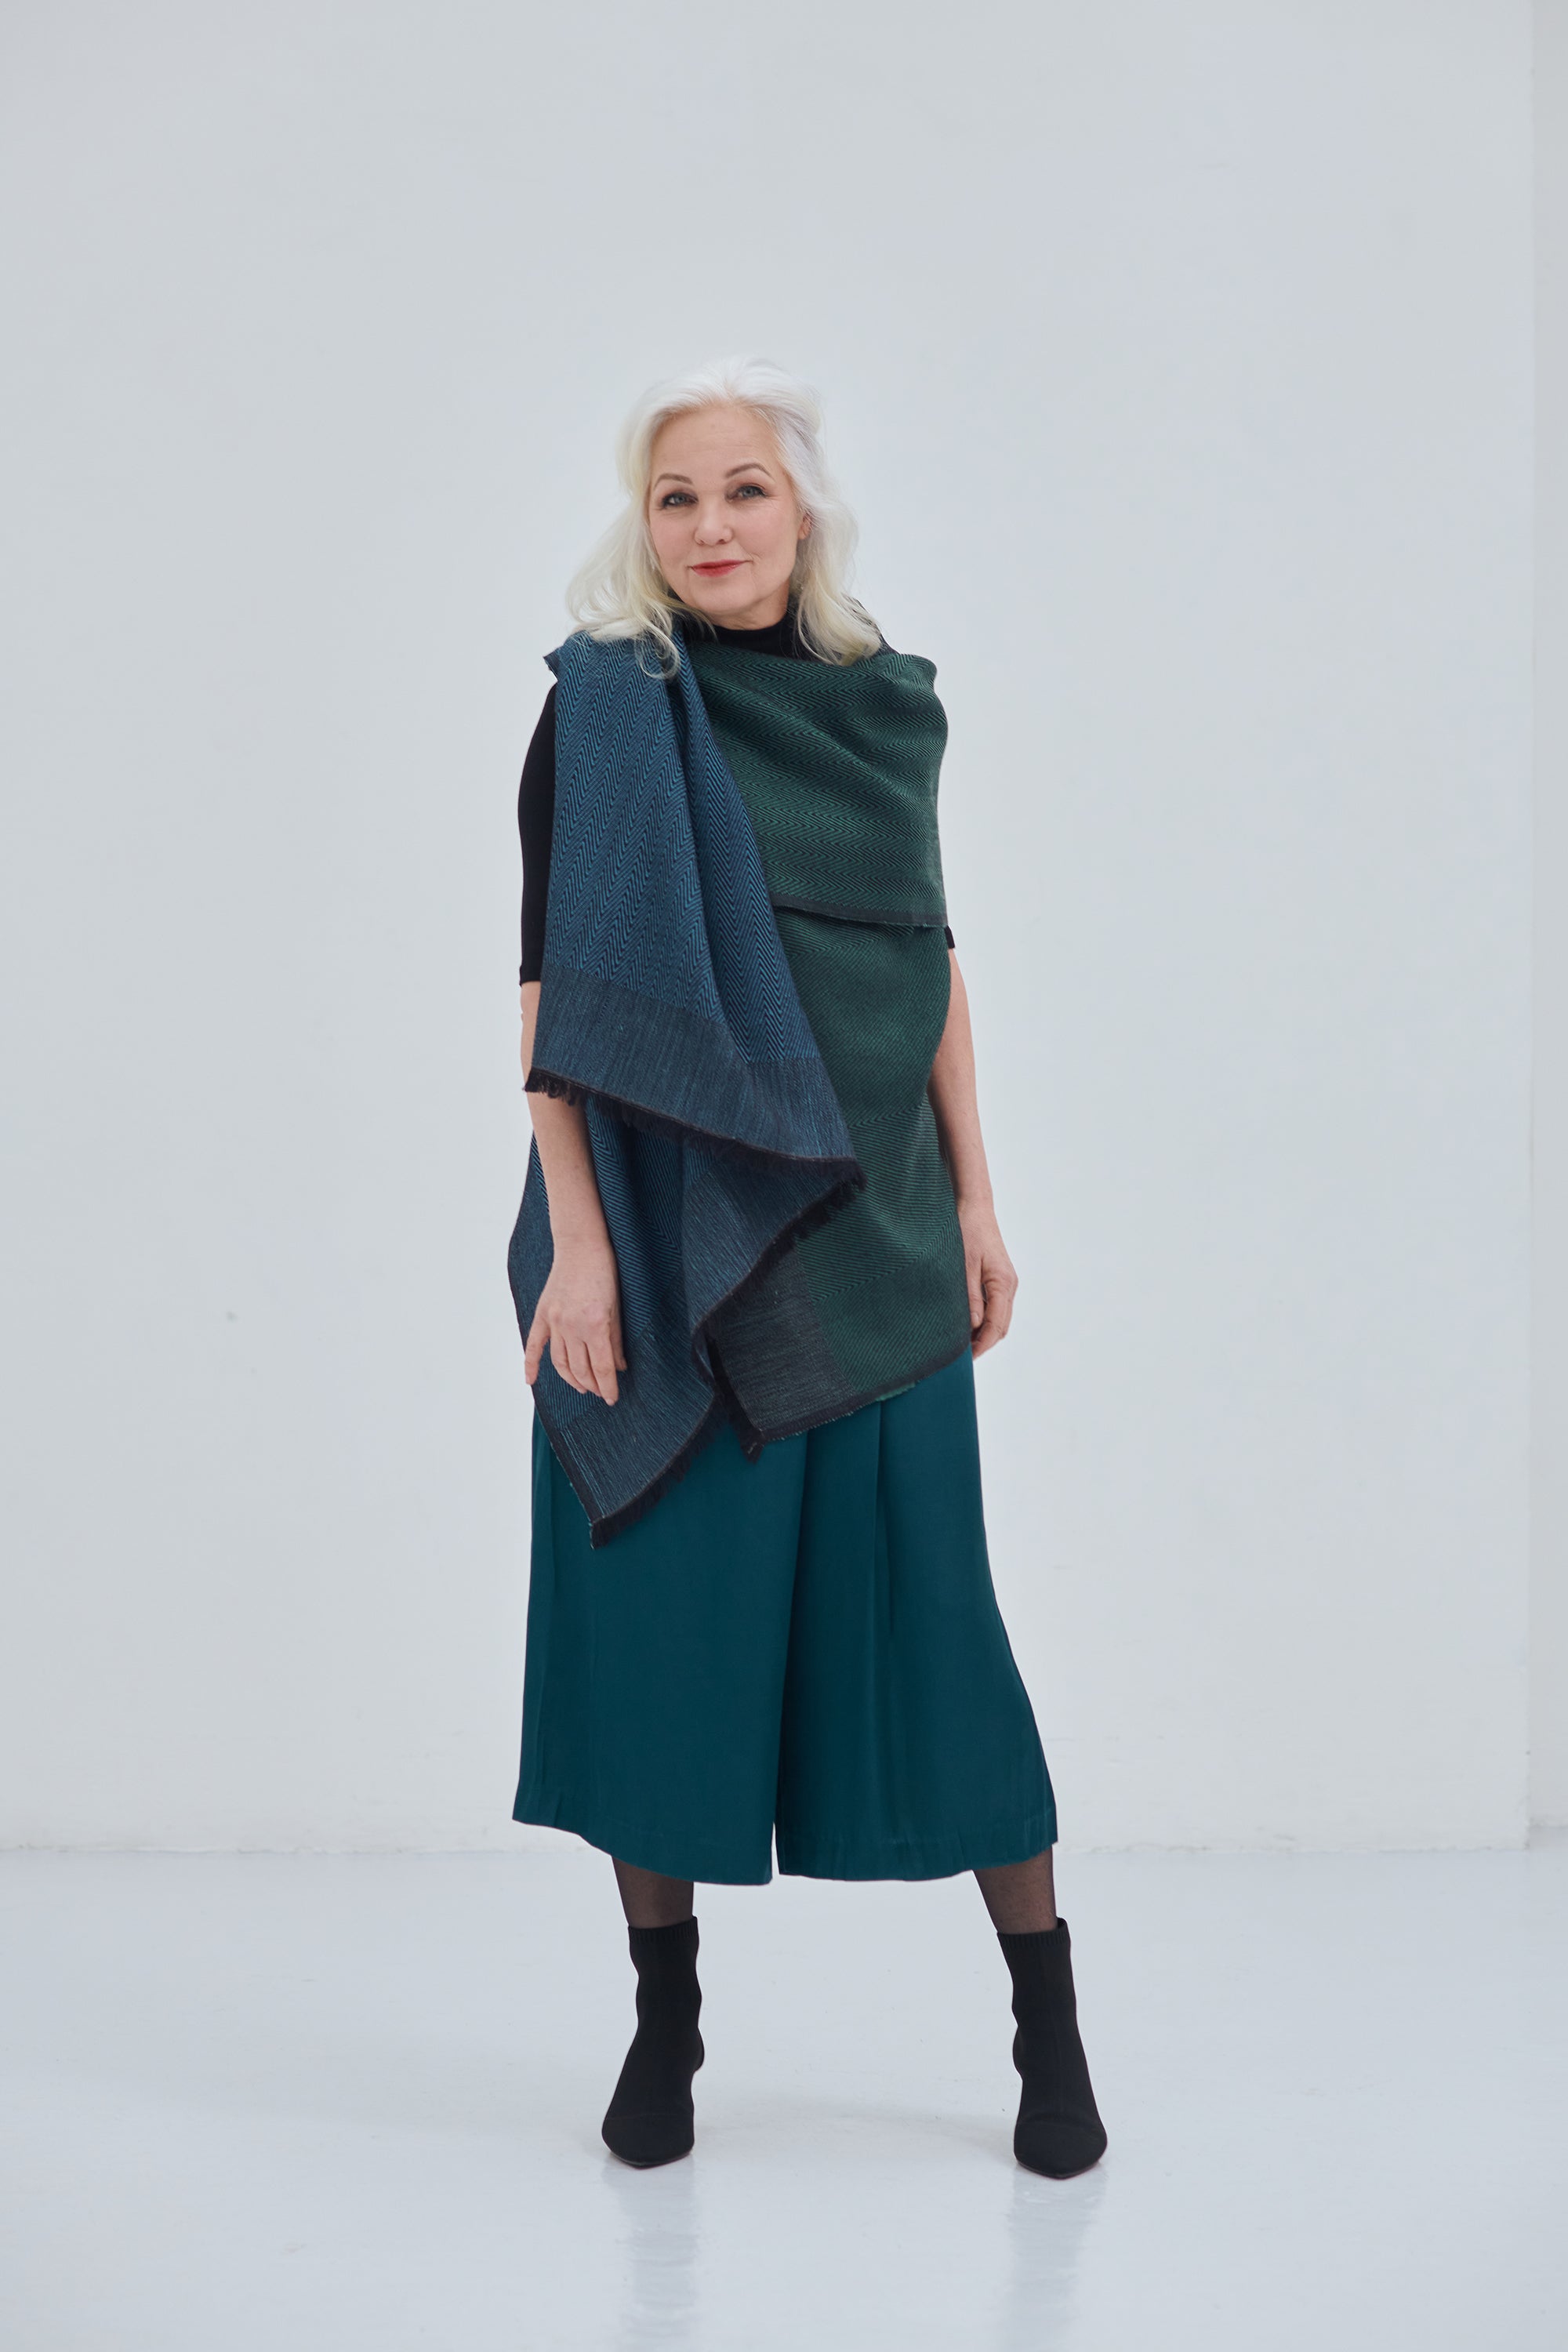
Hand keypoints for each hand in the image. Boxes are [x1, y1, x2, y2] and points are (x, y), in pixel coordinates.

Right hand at [524, 1234, 626, 1403]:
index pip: (602, 1367)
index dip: (608, 1386)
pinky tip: (531, 1380)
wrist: (581, 1247)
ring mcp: (555, 1321)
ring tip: (582, 1387)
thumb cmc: (605, 1273)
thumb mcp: (616, 1308)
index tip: (612, 1398)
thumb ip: (616, 1340)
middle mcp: (572, 1326)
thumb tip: (619, 1367)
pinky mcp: (543, 1314)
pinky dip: (531, 1364)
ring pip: (560, 1361)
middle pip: (581, 1368)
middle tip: (600, 1392)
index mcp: (595, 1324)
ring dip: (572, 1379)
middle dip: (592, 1385)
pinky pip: (534, 1344)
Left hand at [959, 1197, 1017, 1357]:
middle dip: (984, 1344)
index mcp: (1003, 1283)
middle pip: (1001, 1326)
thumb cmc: (967, 1231)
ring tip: (961, 1345)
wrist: (974, 1207)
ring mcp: (1005, 1282)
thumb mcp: (963, 1265)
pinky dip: (983, 1320)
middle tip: (961, 1358)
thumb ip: (969, 1297)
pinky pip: (994, 1307)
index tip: (966, 1359)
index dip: (982, 1345)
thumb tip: (974, 1326)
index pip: (996, 1325)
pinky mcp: (998, 1279)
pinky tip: (966, 1324)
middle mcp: (1009, 1285)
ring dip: (984, 1333)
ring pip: (999, 1318)